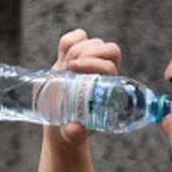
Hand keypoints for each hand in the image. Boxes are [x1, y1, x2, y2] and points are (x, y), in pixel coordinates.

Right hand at [49, 28, 122, 145]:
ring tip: (63, 65)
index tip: (74, 69)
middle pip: (105, 48)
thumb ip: (74, 133)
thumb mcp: (72, 133)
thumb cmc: (72, 129)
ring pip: (91, 41)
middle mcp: (102, 72)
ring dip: (77, 48)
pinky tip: (61, 54)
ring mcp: (88, 63)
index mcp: (108, 87)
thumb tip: (73, 130)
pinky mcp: (73, 57)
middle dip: (87, 53)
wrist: (61, 124)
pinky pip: (77, 37)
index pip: (109, 65)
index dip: (94, 63)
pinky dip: (70, 40)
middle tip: (69, 66)